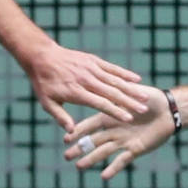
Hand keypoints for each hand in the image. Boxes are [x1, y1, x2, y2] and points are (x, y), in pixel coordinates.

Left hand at [24, 43, 144, 130]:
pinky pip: (112, 68)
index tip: (128, 119)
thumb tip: (71, 131)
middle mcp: (87, 79)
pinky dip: (125, 73)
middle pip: (112, 92)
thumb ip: (60, 116)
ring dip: (131, 89)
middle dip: (129, 101)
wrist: (42, 56)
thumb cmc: (44, 83)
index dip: (115, 111)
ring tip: (145, 97)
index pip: (100, 103)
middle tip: (143, 109)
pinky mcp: (94, 60)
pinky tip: (137, 79)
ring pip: (115, 80)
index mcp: (76, 92)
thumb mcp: (47, 102)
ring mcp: (91, 68)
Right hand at [63, 87, 173, 179]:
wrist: (169, 111)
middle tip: (66, 156)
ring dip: (91, 159)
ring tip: (78, 167)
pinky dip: (113, 168)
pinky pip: (122, 160)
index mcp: (110, 117)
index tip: (66, 138)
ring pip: (104, 152)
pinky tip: (103, 176)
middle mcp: (114, 131)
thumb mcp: (130, 94)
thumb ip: (116, 95)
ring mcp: (123, 141)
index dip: (78, 131)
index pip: (90, 125)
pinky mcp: (135, 150)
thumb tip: (101, 89)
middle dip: (79, 149)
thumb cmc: (151, 99)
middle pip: (93, 141)